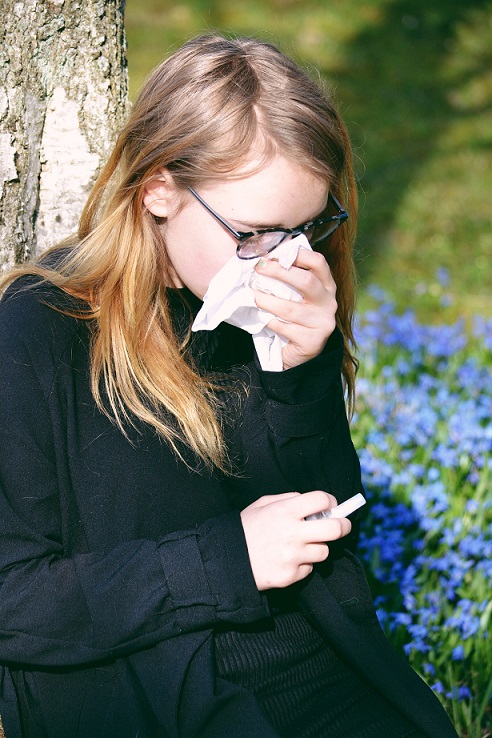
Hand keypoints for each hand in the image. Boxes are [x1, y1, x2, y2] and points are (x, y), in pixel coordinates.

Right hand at [240, 491, 350, 590]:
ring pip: (324, 551)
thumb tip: (313, 503)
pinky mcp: (291, 575)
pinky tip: (288, 560)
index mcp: (285, 511)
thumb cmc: (246, 528)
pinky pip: (309, 568)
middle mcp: (293, 532)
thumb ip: (288, 499)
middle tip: (343, 525)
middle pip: (335, 529)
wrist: (227, 559)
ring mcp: (293, 556)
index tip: (331, 506)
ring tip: (302, 546)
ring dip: (317, 547)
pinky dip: (303, 564)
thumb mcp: (262, 504)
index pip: (322, 500)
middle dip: (344, 525)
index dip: (330, 501)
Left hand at [252, 250, 336, 368]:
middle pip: (306, 281)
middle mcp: (329, 302)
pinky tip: (260, 317)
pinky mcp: (312, 341)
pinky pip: (284, 328)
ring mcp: (323, 323)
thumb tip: (264, 258)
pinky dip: (268, 321)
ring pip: (290, 308)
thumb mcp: (297, 295)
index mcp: (327, 285)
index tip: (274, 253)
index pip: (318, 262)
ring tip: (252, 295)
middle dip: (279, 272)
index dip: (297, 254)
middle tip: (258, 268)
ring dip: (266, 300)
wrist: (299, 352)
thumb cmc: (294, 317)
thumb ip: (289, 277)